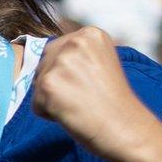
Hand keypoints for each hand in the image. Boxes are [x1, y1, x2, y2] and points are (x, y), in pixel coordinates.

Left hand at [29, 27, 160, 161]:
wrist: (125, 127)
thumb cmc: (113, 101)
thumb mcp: (100, 62)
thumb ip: (76, 54)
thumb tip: (42, 54)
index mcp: (89, 34)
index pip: (56, 50)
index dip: (67, 73)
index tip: (89, 83)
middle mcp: (74, 42)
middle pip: (43, 64)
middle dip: (57, 83)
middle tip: (83, 96)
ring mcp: (61, 62)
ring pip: (38, 84)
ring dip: (52, 99)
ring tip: (79, 104)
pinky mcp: (49, 84)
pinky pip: (36, 103)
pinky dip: (49, 114)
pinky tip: (72, 113)